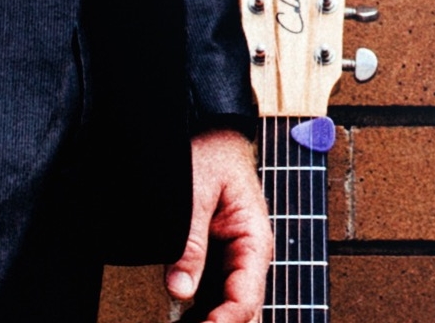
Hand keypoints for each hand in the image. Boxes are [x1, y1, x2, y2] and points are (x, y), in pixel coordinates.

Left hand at [165, 129, 270, 322]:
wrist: (211, 131)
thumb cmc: (211, 153)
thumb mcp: (198, 191)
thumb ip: (190, 240)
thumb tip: (179, 290)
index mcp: (254, 242)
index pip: (245, 297)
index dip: (225, 321)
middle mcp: (248, 257)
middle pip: (242, 309)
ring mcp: (233, 259)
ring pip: (229, 305)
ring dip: (211, 318)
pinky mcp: (217, 257)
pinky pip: (214, 291)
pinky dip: (202, 308)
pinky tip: (186, 319)